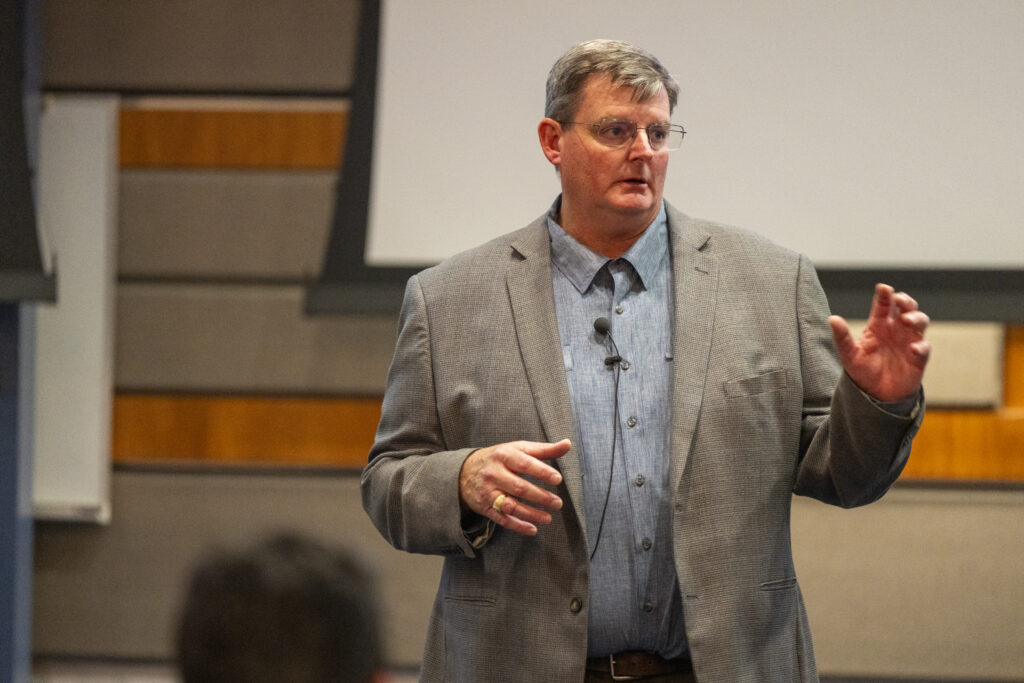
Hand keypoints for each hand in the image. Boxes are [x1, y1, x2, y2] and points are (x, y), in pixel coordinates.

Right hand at [459, 439, 568, 535]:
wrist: (464, 470)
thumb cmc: (499, 458)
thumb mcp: (518, 449)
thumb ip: (543, 449)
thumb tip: (567, 444)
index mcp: (504, 455)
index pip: (524, 463)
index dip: (542, 471)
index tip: (557, 479)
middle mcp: (494, 474)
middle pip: (519, 487)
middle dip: (540, 496)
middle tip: (557, 502)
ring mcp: (488, 492)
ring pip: (511, 506)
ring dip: (531, 514)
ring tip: (548, 518)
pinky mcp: (485, 507)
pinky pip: (502, 519)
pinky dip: (518, 526)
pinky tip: (533, 529)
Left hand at [828, 283, 930, 401]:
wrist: (875, 394)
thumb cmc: (862, 370)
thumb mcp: (849, 354)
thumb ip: (842, 337)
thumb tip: (832, 319)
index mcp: (879, 325)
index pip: (884, 306)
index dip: (884, 295)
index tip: (883, 288)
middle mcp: (896, 329)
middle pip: (907, 308)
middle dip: (905, 301)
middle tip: (899, 299)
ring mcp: (909, 341)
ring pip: (920, 322)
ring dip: (916, 318)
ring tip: (906, 320)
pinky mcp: (918, 358)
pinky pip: (924, 349)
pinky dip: (921, 347)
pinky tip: (913, 348)